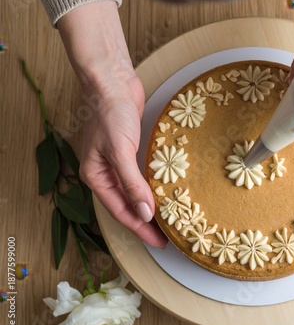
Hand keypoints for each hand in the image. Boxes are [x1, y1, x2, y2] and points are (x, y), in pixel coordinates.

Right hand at [58, 1, 166, 247]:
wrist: (114, 83)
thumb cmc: (111, 113)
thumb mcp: (120, 151)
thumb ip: (132, 183)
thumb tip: (145, 213)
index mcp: (96, 177)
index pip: (120, 212)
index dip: (140, 228)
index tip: (159, 241)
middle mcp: (105, 174)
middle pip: (127, 206)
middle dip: (145, 223)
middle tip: (166, 237)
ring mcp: (117, 164)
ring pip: (134, 194)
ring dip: (149, 208)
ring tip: (167, 221)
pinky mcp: (130, 153)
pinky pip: (141, 178)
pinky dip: (151, 189)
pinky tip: (163, 194)